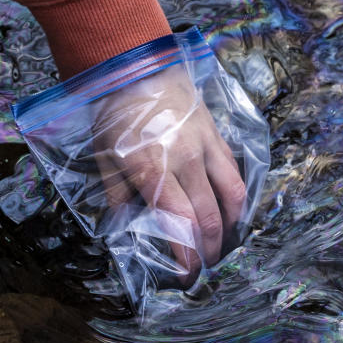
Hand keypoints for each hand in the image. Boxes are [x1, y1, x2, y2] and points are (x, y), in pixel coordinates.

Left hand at [93, 66, 246, 282]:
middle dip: (209, 251)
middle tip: (205, 268)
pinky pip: (235, 175)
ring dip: (231, 228)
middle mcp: (186, 162)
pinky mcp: (218, 138)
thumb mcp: (104, 158)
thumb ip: (119, 198)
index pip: (180, 225)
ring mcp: (206, 148)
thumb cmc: (114, 114)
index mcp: (153, 171)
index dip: (187, 257)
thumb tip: (130, 230)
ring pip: (233, 198)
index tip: (187, 276)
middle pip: (209, 219)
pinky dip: (237, 200)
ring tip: (224, 245)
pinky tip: (233, 213)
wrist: (135, 66)